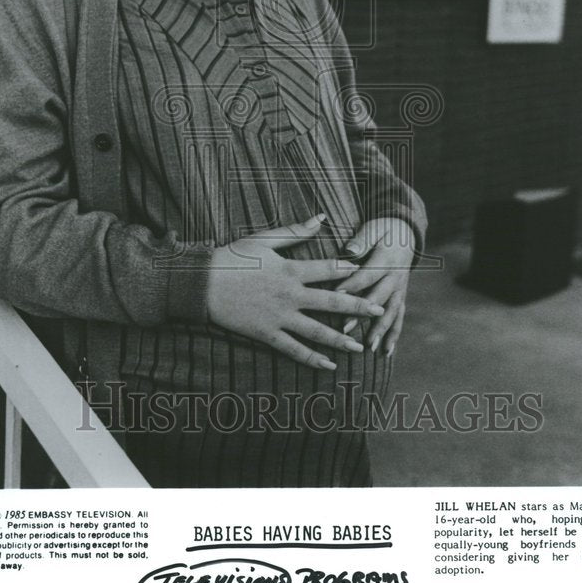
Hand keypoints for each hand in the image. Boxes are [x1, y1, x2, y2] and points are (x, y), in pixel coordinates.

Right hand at [206, 214, 385, 369]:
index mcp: (290, 269)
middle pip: (331, 302)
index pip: (328, 270)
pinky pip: (294, 349)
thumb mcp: (263, 239)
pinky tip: (329, 365)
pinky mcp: (267, 334)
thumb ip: (295, 231)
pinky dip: (312, 359)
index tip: (368, 272)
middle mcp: (290, 295)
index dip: (350, 270)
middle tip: (379, 310)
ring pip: (317, 331)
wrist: (202, 283)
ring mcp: (280, 317)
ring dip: (341, 339)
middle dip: (357, 306)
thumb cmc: (232, 257)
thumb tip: (320, 218)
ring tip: (360, 346)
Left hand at [336, 217, 415, 356]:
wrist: (406, 232)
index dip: (352, 285)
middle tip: (345, 328)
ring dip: (381, 330)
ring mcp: (401, 288)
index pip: (367, 275)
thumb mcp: (374, 228)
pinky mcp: (401, 296)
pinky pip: (400, 317)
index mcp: (386, 259)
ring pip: (392, 311)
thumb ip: (362, 240)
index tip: (335, 296)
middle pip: (378, 297)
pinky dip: (394, 335)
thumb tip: (350, 251)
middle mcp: (396, 276)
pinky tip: (386, 351)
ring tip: (370, 348)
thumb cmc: (383, 230)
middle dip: (362, 314)